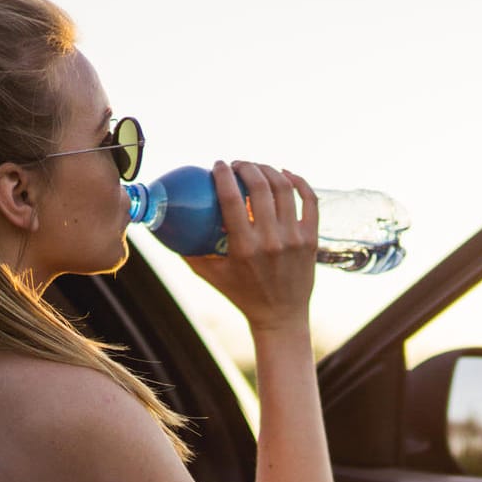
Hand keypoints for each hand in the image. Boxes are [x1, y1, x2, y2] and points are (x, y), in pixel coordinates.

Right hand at [183, 160, 318, 332]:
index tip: (218, 164)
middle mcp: (271, 241)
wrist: (280, 317)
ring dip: (269, 170)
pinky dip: (298, 181)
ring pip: (284, 188)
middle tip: (238, 165)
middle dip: (247, 167)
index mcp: (244, 248)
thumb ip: (189, 252)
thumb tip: (169, 225)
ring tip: (257, 168)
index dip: (224, 175)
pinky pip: (310, 200)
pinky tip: (285, 174)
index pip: (232, 200)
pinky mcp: (311, 239)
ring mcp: (294, 239)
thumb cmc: (241, 295)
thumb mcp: (211, 276)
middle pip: (260, 187)